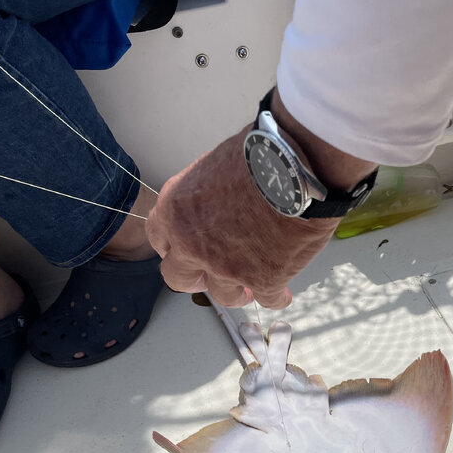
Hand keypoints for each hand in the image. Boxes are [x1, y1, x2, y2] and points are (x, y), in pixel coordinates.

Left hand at [146, 126, 339, 308]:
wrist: (293, 166)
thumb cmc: (258, 153)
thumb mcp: (215, 166)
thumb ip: (207, 195)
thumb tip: (221, 202)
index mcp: (176, 210)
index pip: (160, 239)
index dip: (176, 247)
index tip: (188, 250)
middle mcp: (193, 244)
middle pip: (180, 278)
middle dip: (198, 279)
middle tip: (213, 277)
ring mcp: (226, 267)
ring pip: (224, 296)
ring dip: (237, 292)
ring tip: (250, 288)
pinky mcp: (262, 279)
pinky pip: (267, 299)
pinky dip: (275, 296)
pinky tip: (282, 292)